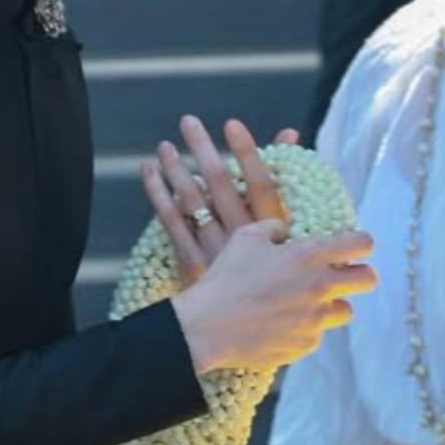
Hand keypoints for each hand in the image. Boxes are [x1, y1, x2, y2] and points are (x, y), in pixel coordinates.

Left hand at [142, 115, 299, 281]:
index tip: (232, 124)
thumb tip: (290, 133)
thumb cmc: (281, 269)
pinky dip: (159, 196)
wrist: (257, 323)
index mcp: (274, 231)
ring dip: (176, 170)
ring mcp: (216, 253)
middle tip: (188, 121)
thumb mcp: (295, 226)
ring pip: (191, 203)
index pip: (261, 184)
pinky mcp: (194, 266)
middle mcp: (244, 240)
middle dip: (202, 150)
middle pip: (218, 186)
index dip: (247, 152)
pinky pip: (172, 225)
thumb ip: (288, 176)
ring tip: (164, 146)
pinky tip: (150, 172)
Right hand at [170, 220, 377, 374]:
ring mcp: (316, 320)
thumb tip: (284, 231)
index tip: (353, 247)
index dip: (361, 243)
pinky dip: (304, 328)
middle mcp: (320, 287)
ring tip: (304, 303)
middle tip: (341, 276)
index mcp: (309, 256)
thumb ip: (273, 228)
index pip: (362, 244)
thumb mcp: (245, 238)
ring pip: (346, 311)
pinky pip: (316, 335)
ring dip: (331, 305)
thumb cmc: (225, 278)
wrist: (206, 327)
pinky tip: (278, 324)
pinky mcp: (306, 345)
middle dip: (360, 275)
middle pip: (368, 280)